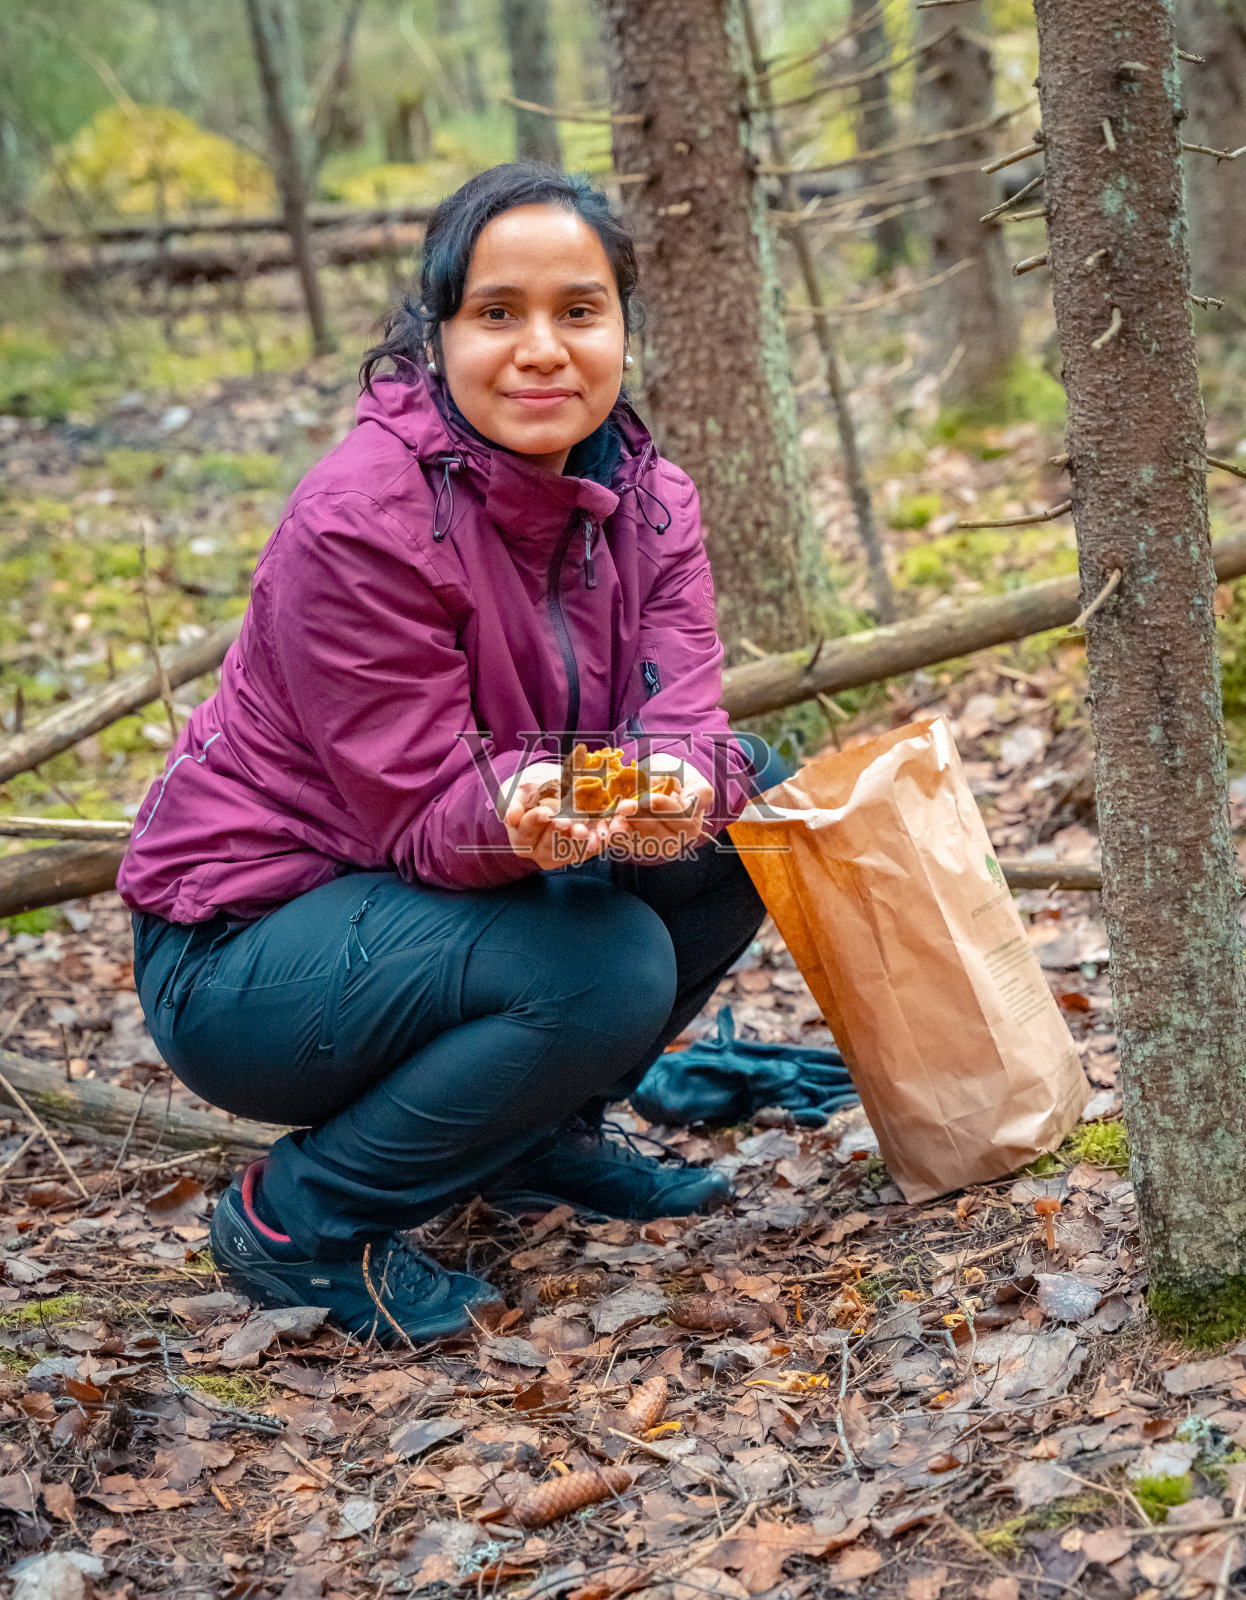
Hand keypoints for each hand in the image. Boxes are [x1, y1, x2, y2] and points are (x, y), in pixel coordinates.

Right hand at [501, 761, 631, 869]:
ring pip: (576, 849)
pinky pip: (596, 846)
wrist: (554, 786)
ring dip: (588, 840)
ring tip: (595, 832)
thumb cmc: (531, 787)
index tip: (546, 812)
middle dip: (563, 834)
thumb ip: (513, 802)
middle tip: (570, 822)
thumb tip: (511, 817)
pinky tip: (615, 828)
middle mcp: (542, 851)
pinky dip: (606, 837)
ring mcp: (564, 853)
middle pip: (552, 846)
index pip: (528, 831)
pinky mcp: (585, 849)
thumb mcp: (518, 788)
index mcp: (523, 838)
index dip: (536, 822)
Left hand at [608, 756, 712, 862]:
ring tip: (614, 821)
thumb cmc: (676, 776)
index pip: (679, 819)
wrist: (656, 779)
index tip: (649, 799)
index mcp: (690, 824)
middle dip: (640, 820)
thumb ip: (699, 792)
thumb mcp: (691, 778)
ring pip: (639, 842)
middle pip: (658, 834)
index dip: (663, 809)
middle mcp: (674, 840)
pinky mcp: (633, 845)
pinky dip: (612, 837)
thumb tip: (693, 803)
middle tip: (625, 806)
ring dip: (624, 832)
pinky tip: (604, 829)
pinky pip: (623, 844)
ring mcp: (653, 845)